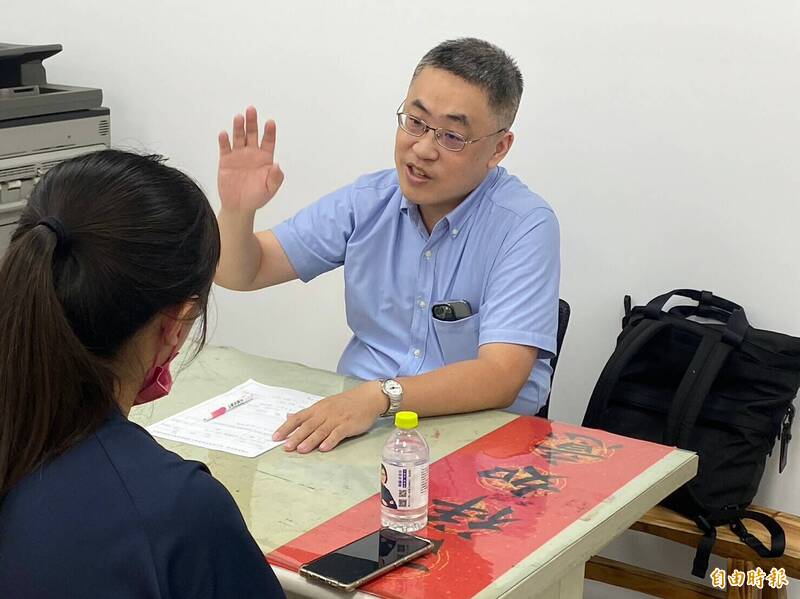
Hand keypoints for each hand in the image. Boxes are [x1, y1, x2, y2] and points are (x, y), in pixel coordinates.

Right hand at [218, 106, 284, 212]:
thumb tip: (277, 165)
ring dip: (239, 127)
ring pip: (239, 138)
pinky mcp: (226, 160)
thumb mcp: (270, 189)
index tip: (270, 123)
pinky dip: (224, 141)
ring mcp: (238, 155)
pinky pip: (225, 148)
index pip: (268, 141)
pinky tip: (224, 134)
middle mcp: (252, 153)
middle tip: (251, 110)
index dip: (269, 132)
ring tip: (239, 118)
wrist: (239, 206)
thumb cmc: (257, 197)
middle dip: (252, 122)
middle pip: (252, 134)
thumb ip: (275, 177)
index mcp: (265, 158)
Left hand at [273, 383, 387, 452]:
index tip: (275, 437)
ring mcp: (336, 419)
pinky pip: (337, 434)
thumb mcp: (324, 405)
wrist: (366, 398)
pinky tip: (324, 448)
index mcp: (317, 409)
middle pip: (307, 426)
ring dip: (310, 441)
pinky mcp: (348, 425)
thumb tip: (289, 417)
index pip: (298, 418)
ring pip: (321, 431)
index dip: (286, 428)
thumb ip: (308, 414)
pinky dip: (330, 441)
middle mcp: (324, 413)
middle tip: (286, 447)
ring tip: (301, 450)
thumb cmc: (345, 403)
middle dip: (296, 437)